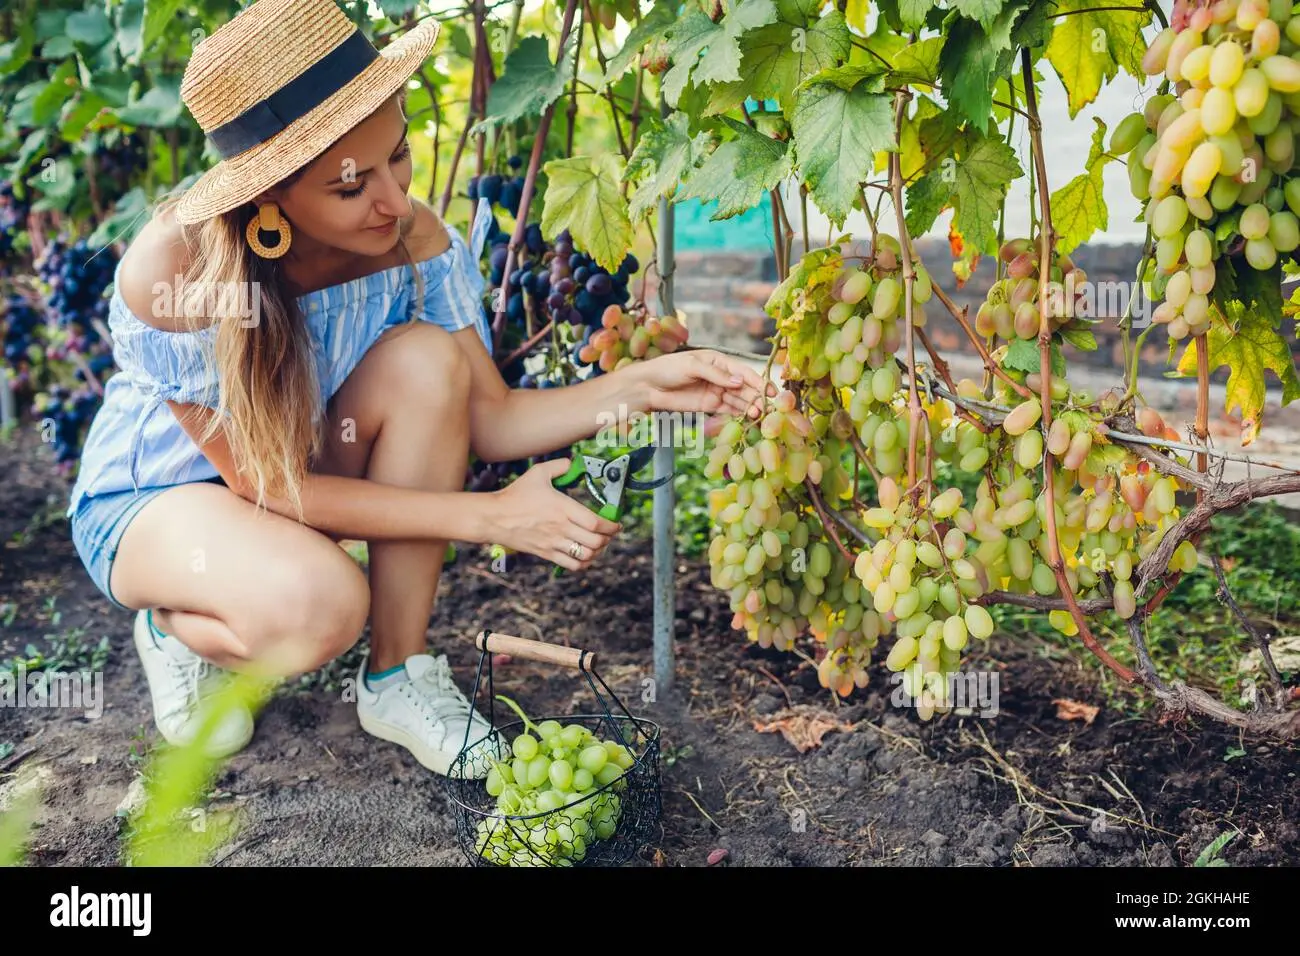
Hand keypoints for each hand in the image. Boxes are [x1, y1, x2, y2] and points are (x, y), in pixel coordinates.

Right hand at [489, 458, 621, 570]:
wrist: (494, 517)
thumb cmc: (515, 494)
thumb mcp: (538, 473)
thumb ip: (559, 466)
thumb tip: (572, 463)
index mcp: (563, 508)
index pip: (596, 523)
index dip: (611, 526)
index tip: (617, 524)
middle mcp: (561, 528)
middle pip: (595, 541)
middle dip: (607, 539)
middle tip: (609, 534)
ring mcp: (553, 543)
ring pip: (586, 555)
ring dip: (598, 552)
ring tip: (598, 545)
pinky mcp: (546, 553)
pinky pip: (572, 565)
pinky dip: (583, 563)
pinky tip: (584, 556)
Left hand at [634, 350, 777, 424]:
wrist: (647, 387)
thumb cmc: (667, 369)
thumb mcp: (692, 366)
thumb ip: (716, 375)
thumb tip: (740, 382)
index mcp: (719, 361)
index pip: (743, 372)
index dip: (758, 381)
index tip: (771, 391)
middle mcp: (721, 377)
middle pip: (744, 388)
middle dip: (757, 397)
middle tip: (768, 408)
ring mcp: (716, 392)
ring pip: (739, 400)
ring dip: (750, 408)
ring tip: (760, 416)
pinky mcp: (709, 406)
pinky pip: (728, 410)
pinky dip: (739, 415)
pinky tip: (748, 419)